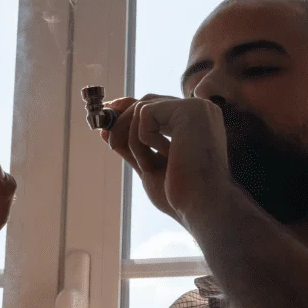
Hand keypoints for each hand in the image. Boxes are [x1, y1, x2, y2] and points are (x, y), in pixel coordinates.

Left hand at [101, 94, 229, 222]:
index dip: (129, 113)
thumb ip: (131, 146)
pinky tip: (167, 155)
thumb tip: (106, 131)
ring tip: (147, 165)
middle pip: (146, 102)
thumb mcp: (150, 166)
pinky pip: (145, 114)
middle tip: (108, 139)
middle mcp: (199, 110)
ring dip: (133, 140)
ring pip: (142, 108)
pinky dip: (144, 139)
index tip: (108, 126)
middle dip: (121, 122)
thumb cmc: (182, 193)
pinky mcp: (188, 110)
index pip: (157, 106)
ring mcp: (195, 108)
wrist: (201, 205)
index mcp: (196, 122)